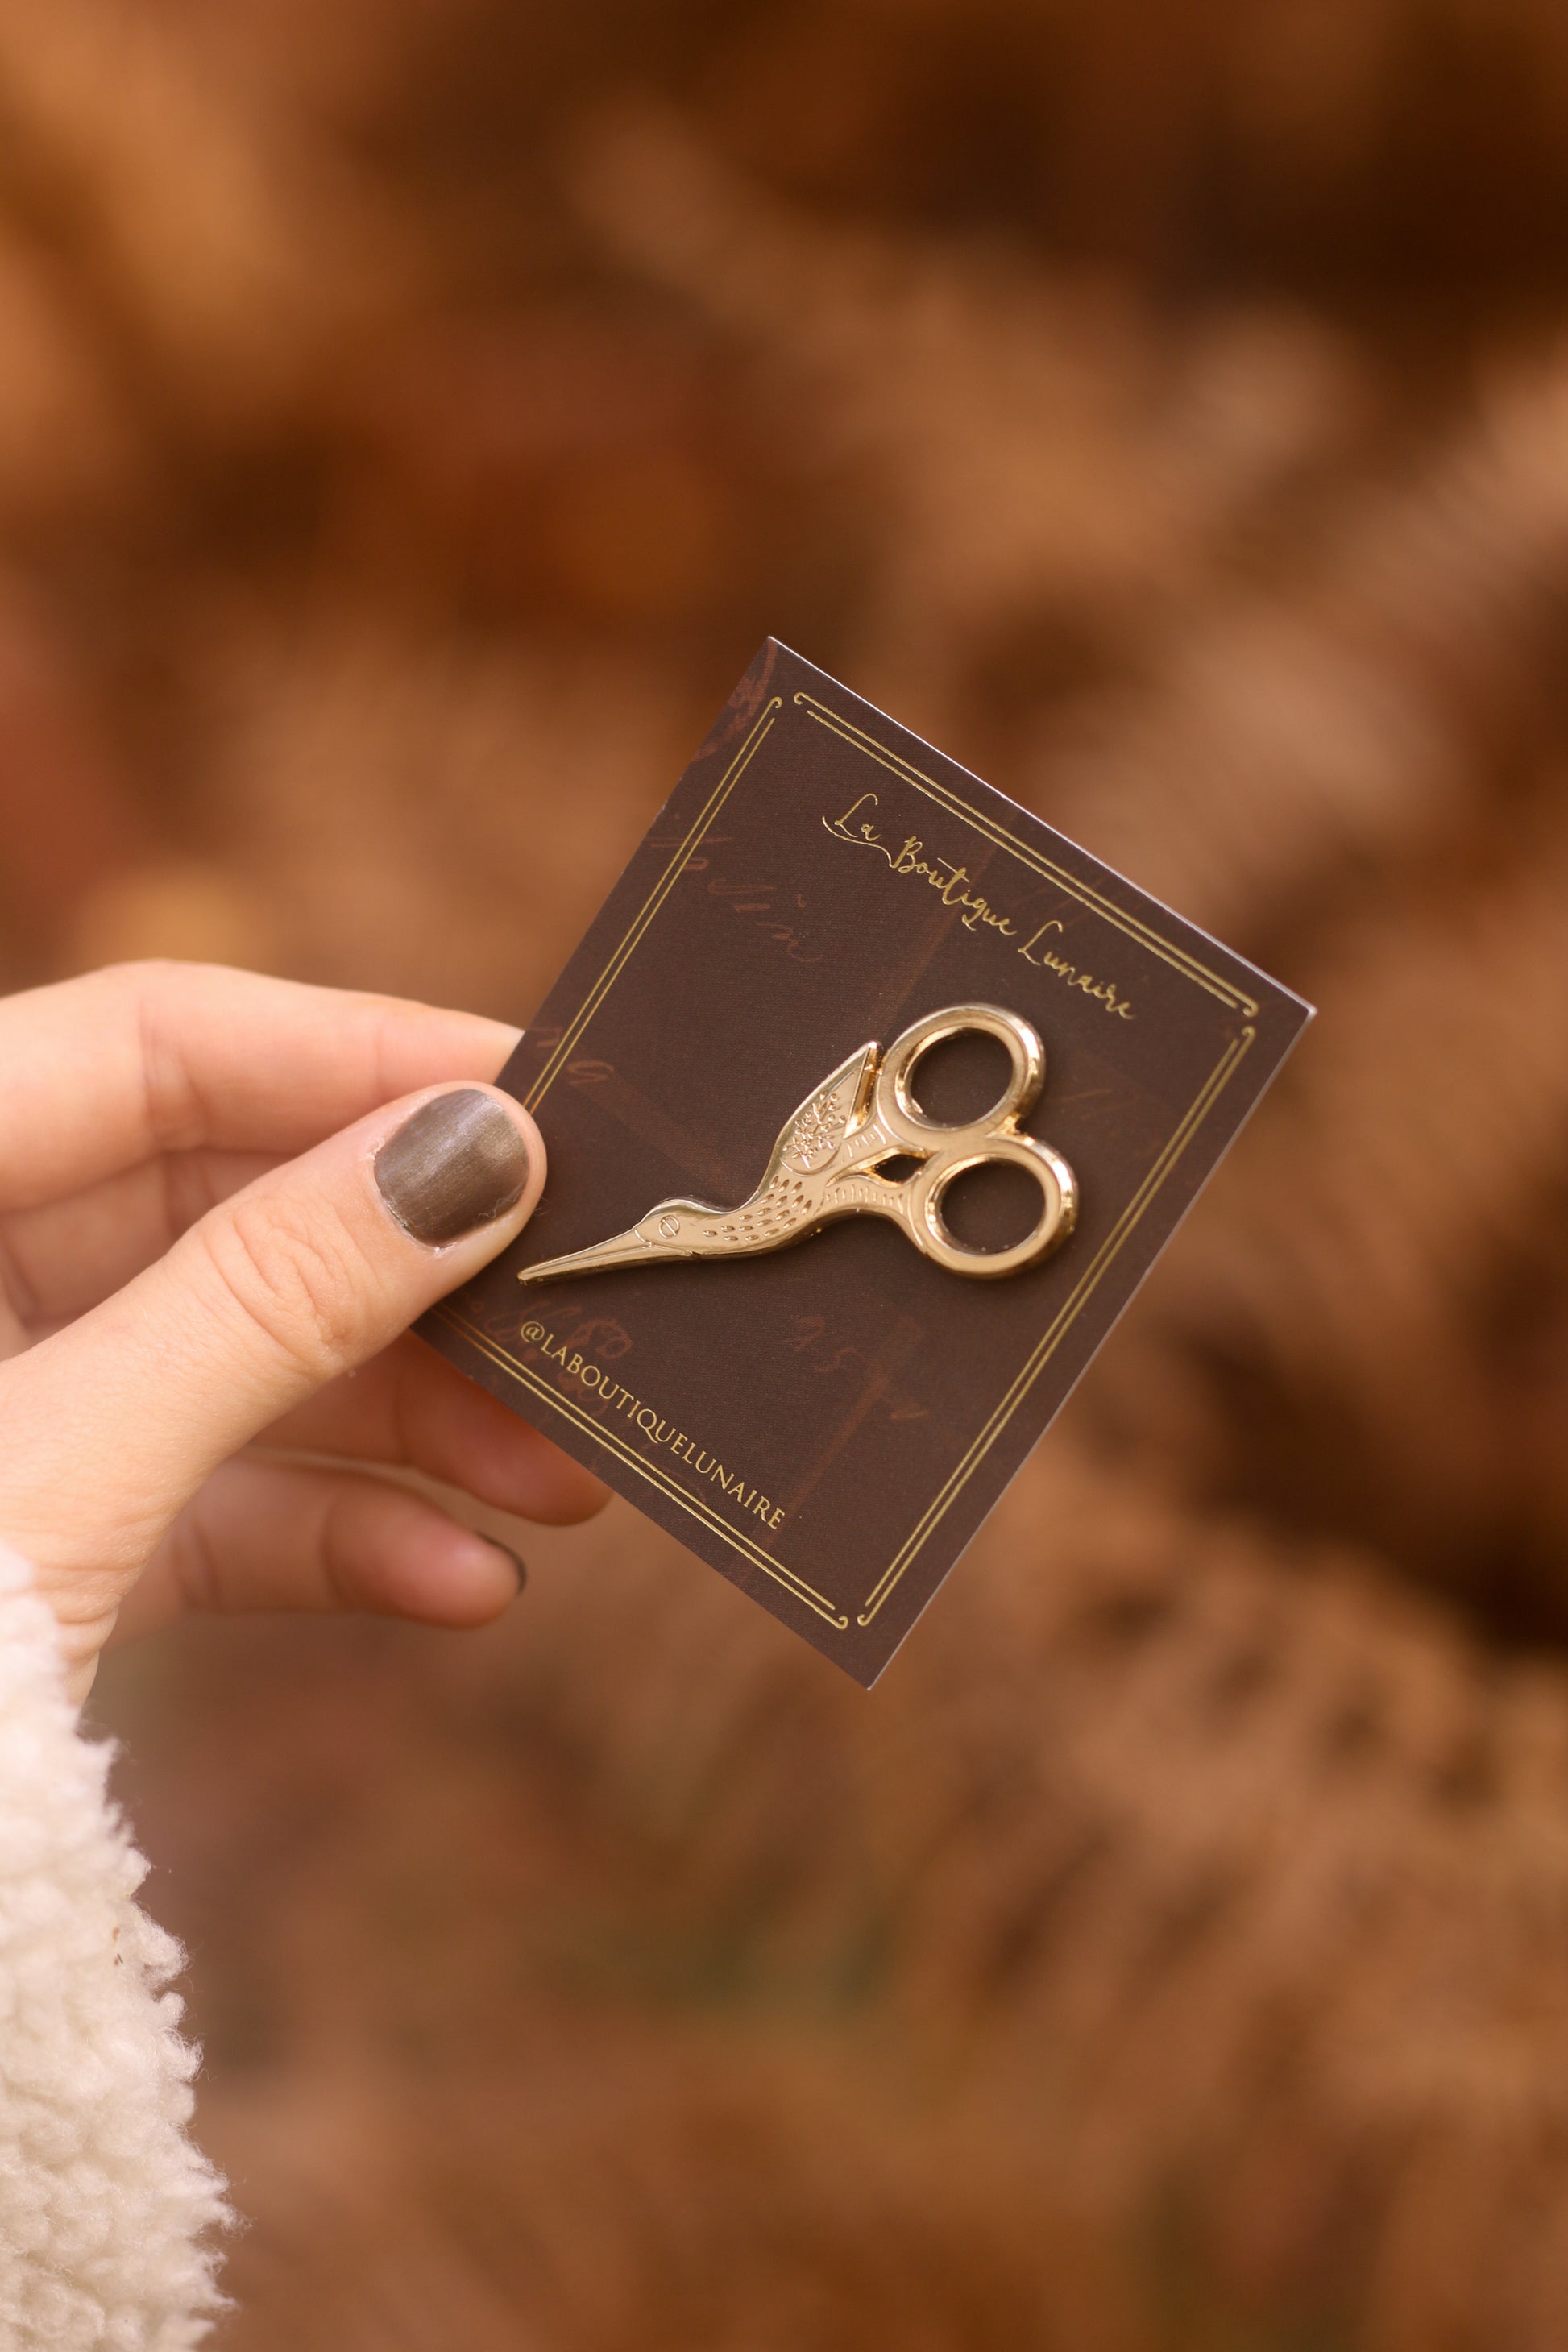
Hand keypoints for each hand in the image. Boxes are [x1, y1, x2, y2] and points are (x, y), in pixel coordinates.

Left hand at [0, 962, 606, 1696]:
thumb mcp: (53, 1470)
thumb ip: (260, 1302)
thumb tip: (471, 1153)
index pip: (158, 1044)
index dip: (363, 1055)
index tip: (551, 1102)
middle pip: (225, 1206)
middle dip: (416, 1279)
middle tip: (588, 1313)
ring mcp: (2, 1405)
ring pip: (235, 1360)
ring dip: (408, 1424)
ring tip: (567, 1478)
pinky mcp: (38, 1534)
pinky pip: (202, 1501)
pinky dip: (329, 1538)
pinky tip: (461, 1583)